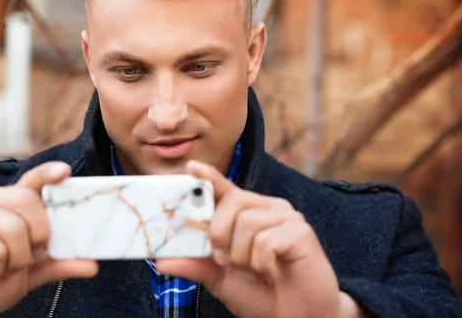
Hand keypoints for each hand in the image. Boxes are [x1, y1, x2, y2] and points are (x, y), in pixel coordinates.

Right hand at [0, 162, 97, 317]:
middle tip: (17, 258)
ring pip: (16, 233)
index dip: (49, 174)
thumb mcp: (30, 274)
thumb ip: (58, 264)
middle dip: (35, 241)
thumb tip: (93, 265)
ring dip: (12, 261)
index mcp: (14, 204)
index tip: (65, 172)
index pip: (34, 181)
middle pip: (33, 208)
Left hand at [156, 161, 364, 317]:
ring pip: (246, 223)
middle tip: (229, 260)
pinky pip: (266, 241)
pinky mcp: (300, 231)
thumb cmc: (262, 295)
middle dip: (220, 235)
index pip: (225, 190)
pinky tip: (273, 271)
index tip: (191, 167)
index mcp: (248, 214)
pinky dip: (262, 264)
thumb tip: (161, 261)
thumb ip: (195, 265)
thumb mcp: (220, 280)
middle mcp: (268, 209)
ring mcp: (287, 217)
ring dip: (243, 257)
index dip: (208, 178)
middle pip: (232, 202)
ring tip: (257, 270)